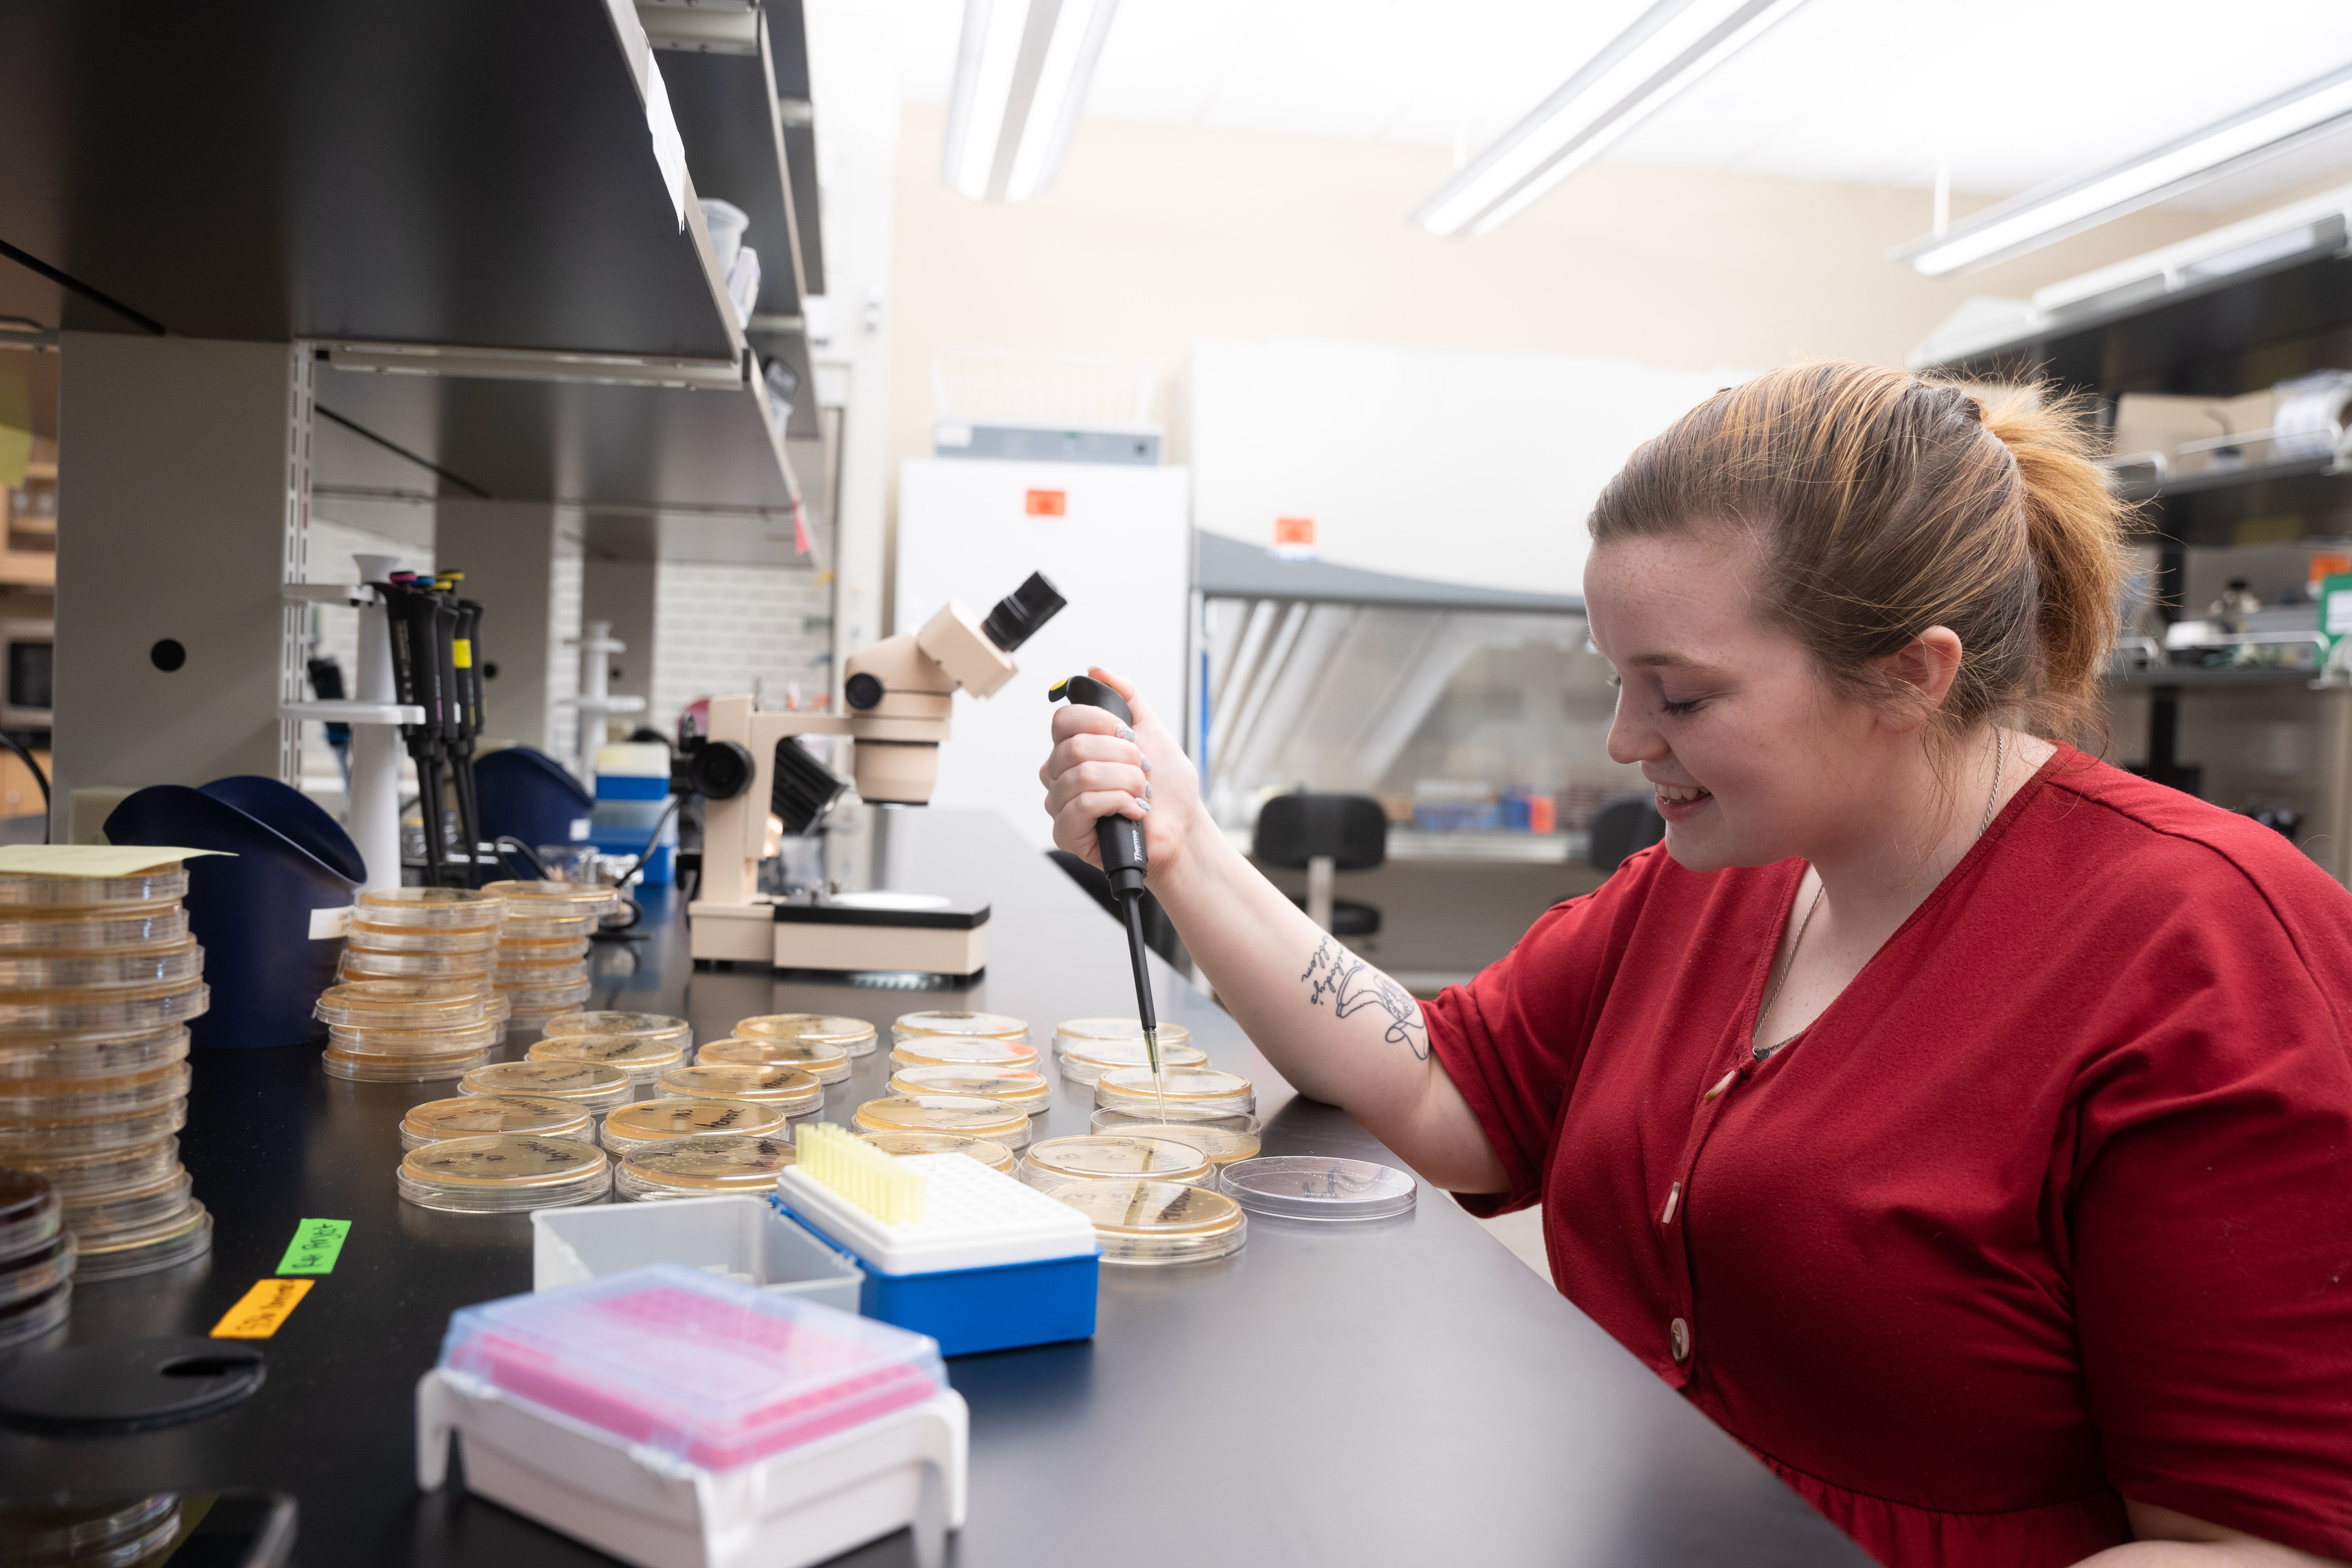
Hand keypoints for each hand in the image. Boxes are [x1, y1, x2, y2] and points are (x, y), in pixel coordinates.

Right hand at [1039, 668, 1206, 891]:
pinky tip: (1133, 811)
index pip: (1064, 720)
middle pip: (1075, 747)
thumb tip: (1096, 670)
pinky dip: (1118, 803)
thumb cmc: (1167, 787)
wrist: (1183, 827)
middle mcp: (1060, 774)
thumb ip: (1126, 697)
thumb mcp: (1152, 730)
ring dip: (1126, 781)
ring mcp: (1060, 804)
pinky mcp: (1067, 834)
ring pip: (1083, 776)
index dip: (1100, 722)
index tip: (1129, 734)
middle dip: (1123, 757)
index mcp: (1073, 747)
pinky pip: (1082, 806)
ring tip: (1142, 792)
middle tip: (1143, 770)